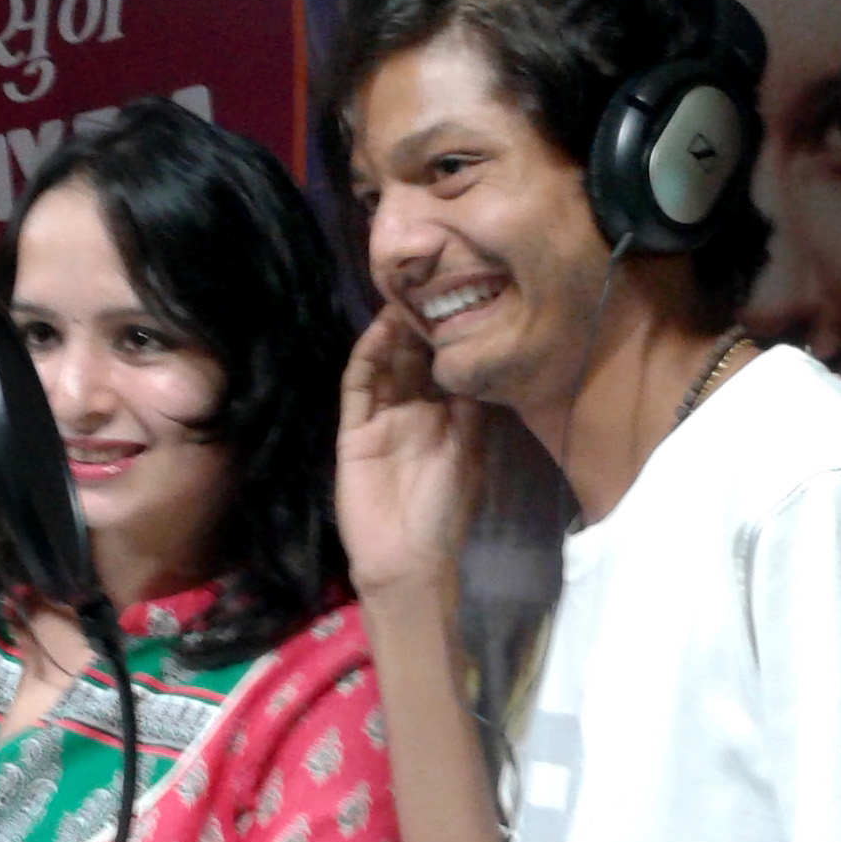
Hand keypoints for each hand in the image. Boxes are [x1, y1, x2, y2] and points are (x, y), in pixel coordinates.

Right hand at [336, 306, 483, 603]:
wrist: (409, 557)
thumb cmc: (446, 510)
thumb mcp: (471, 452)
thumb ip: (473, 409)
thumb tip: (486, 359)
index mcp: (442, 417)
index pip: (442, 366)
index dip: (448, 336)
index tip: (461, 299)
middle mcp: (410, 411)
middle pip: (411, 358)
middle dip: (419, 324)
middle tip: (429, 283)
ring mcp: (379, 419)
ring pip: (384, 365)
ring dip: (392, 333)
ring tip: (404, 296)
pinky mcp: (354, 431)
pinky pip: (358, 388)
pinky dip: (367, 359)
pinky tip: (378, 332)